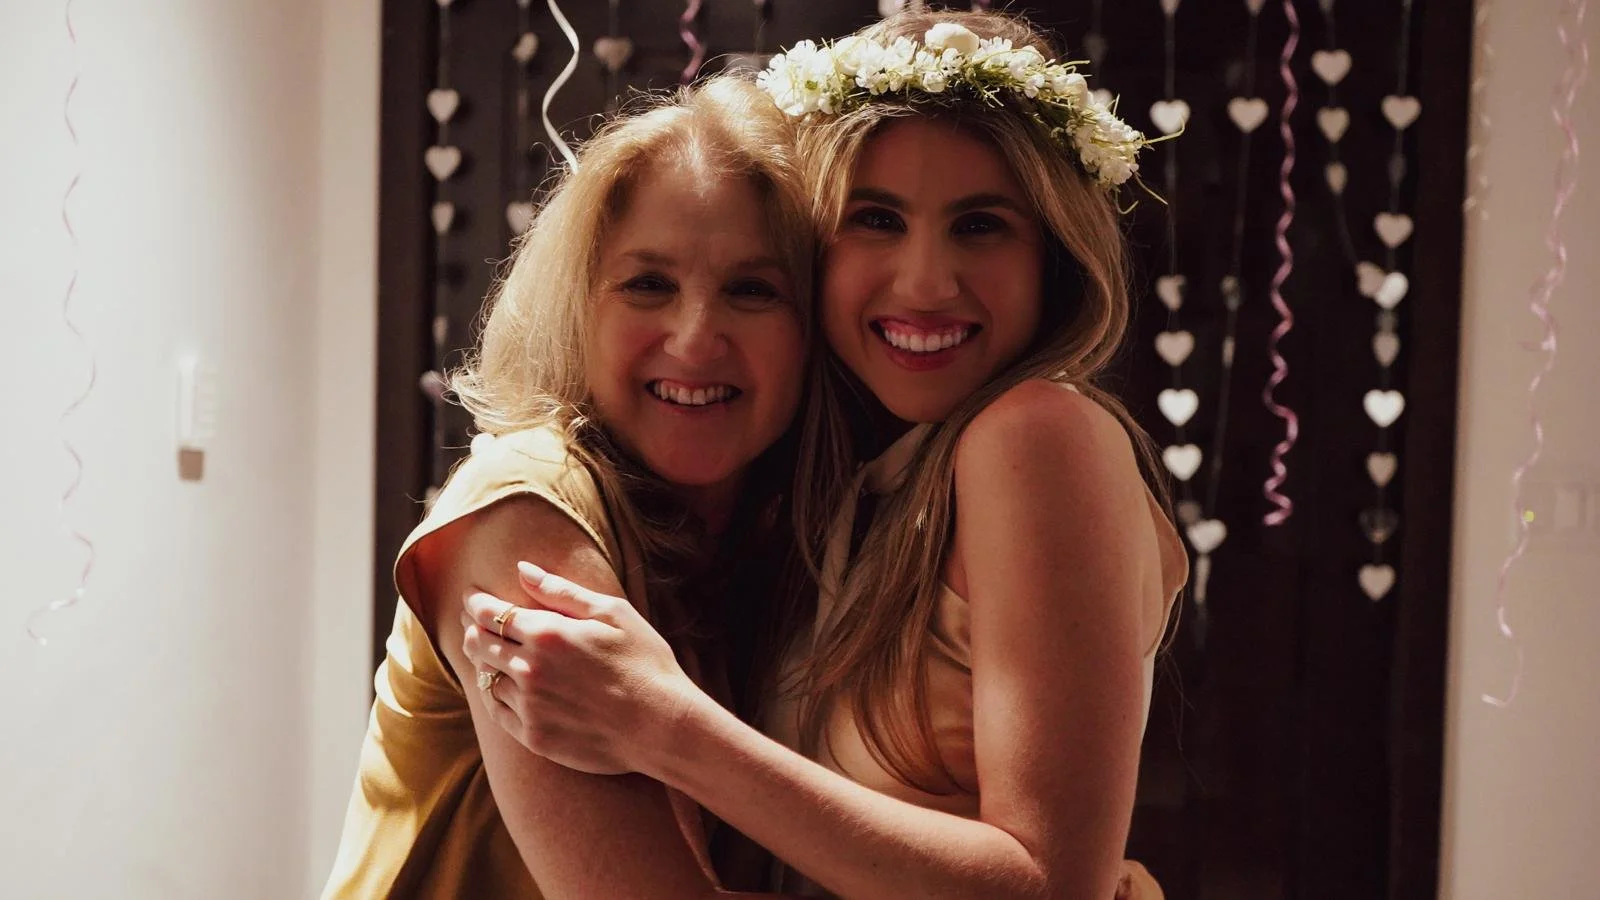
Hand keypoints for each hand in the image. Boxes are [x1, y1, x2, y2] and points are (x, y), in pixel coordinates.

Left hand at [461, 561, 701, 776]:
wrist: (662, 726)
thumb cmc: (644, 662)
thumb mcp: (612, 613)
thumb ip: (561, 591)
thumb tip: (522, 569)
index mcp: (548, 634)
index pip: (490, 613)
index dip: (475, 602)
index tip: (471, 596)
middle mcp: (530, 670)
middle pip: (478, 644)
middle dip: (473, 628)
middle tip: (476, 622)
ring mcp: (529, 707)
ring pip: (486, 679)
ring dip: (486, 663)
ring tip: (494, 655)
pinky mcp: (534, 738)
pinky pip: (498, 712)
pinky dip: (496, 696)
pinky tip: (507, 688)